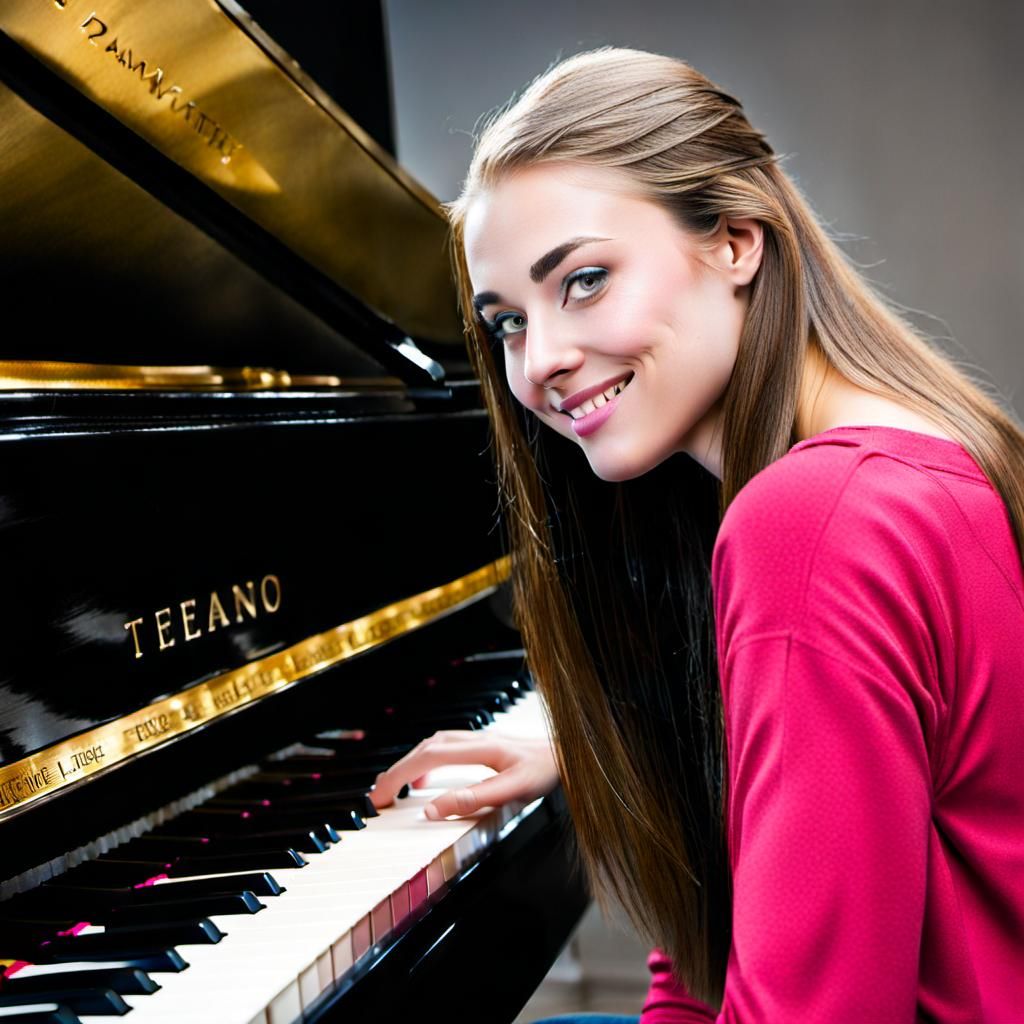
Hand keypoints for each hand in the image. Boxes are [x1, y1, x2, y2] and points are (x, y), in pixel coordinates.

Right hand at [370, 731, 559, 819]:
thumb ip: (474, 799)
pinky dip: (427, 760)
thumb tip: (432, 808)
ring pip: (434, 744)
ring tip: (394, 786)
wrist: (573, 754)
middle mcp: (478, 739)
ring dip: (410, 763)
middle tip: (378, 796)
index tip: (381, 797)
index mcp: (481, 748)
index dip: (400, 775)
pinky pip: (446, 747)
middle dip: (397, 770)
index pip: (428, 756)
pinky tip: (426, 777)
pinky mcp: (487, 745)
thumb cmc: (549, 771)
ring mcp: (482, 740)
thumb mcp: (514, 790)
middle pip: (425, 748)